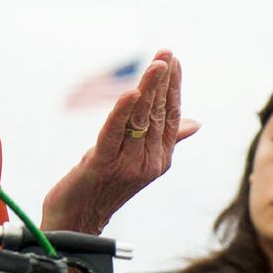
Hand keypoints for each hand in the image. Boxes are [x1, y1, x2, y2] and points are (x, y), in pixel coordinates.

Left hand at [40, 50, 199, 233]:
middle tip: (167, 53)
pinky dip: (122, 111)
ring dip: (148, 89)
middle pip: (160, 114)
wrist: (76, 219)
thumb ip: (165, 140)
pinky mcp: (103, 163)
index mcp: (160, 158)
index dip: (173, 87)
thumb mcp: (136, 160)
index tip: (173, 60)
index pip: (172, 116)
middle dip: (163, 81)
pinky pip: (114, 133)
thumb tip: (196, 122)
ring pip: (141, 119)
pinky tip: (131, 92)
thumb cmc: (104, 187)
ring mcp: (128, 164)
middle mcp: (149, 161)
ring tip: (156, 64)